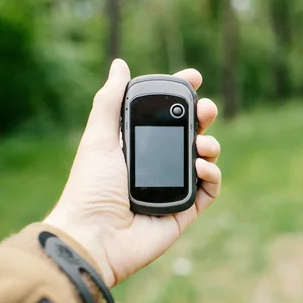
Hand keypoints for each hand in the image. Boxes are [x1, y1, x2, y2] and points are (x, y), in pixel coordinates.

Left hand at [44, 59, 220, 286]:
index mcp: (136, 144)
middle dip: (203, 116)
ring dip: (210, 144)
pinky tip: (201, 166)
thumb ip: (110, 101)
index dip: (181, 95)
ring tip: (202, 144)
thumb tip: (120, 65)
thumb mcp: (98, 138)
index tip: (194, 78)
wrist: (94, 237)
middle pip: (190, 133)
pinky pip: (210, 189)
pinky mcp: (185, 210)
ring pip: (205, 158)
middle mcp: (156, 163)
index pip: (164, 114)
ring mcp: (173, 187)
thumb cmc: (90, 188)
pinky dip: (212, 174)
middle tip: (207, 108)